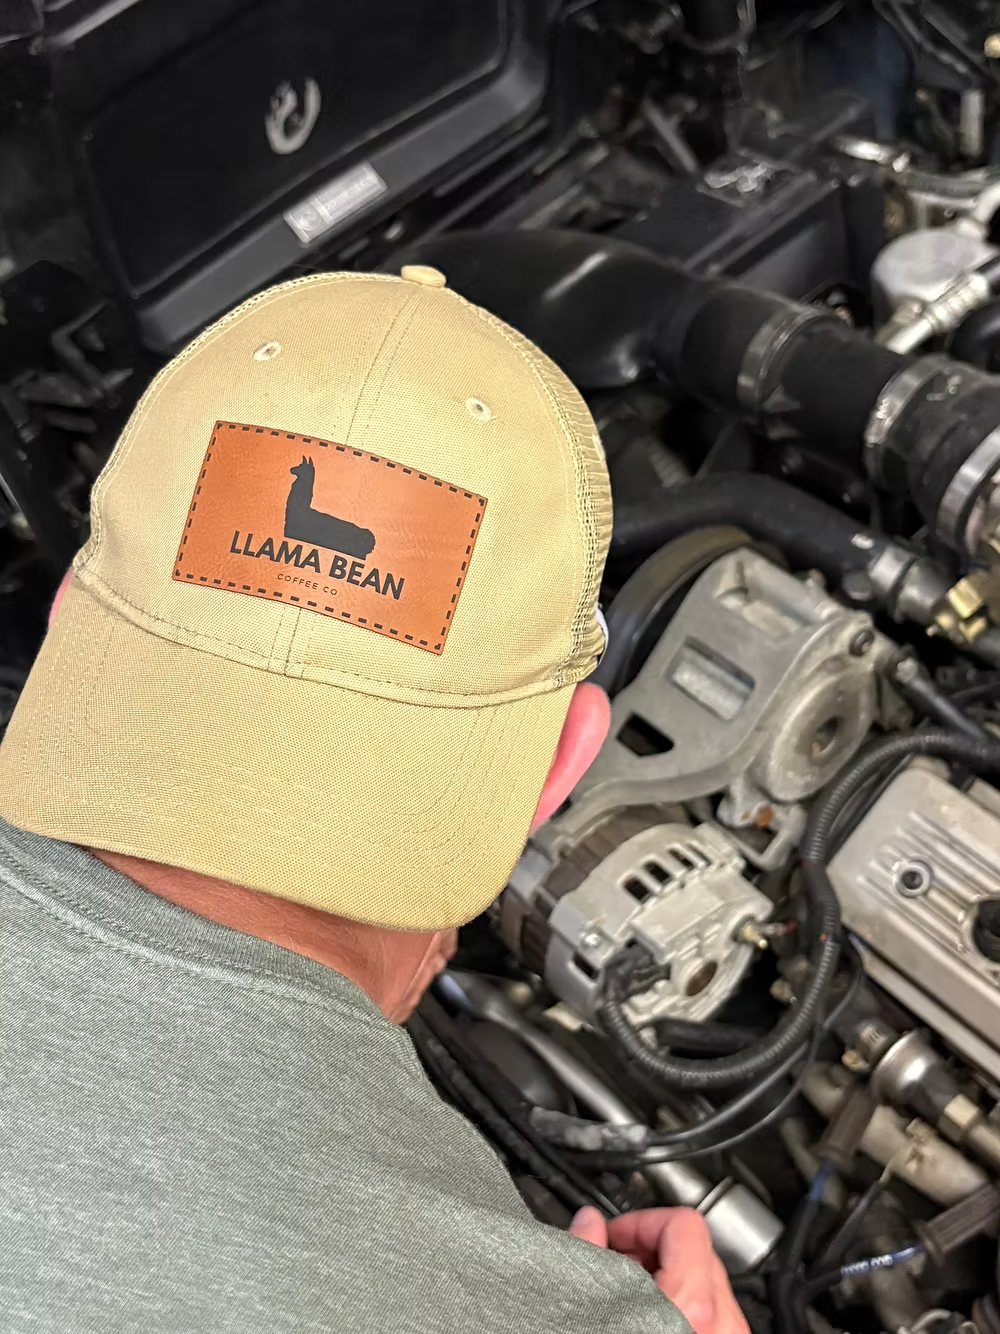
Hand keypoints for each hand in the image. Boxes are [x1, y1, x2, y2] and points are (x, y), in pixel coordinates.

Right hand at [569, 1206, 748, 1333]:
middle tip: (615, 1261)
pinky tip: (647, 1317)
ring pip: (703, 1282)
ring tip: (628, 1294)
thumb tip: (587, 1222)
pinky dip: (681, 1304)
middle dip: (650, 1249)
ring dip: (665, 1278)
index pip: (682, 1222)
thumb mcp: (596, 1306)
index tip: (615, 1234)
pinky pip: (710, 1312)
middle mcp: (722, 1319)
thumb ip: (591, 1254)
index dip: (641, 1221)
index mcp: (693, 1301)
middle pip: (695, 1248)